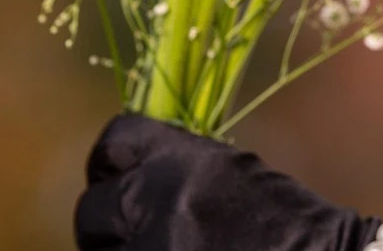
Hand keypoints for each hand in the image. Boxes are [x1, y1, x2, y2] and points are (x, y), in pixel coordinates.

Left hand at [75, 113, 382, 249]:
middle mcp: (158, 203)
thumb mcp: (232, 174)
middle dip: (106, 223)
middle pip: (92, 210)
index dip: (110, 163)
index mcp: (181, 160)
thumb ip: (178, 171)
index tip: (115, 177)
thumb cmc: (290, 224)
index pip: (113, 143)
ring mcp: (154, 250)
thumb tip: (132, 178)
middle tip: (127, 234)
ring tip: (159, 248)